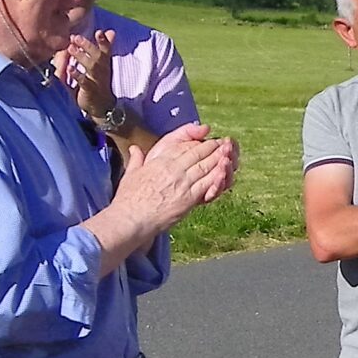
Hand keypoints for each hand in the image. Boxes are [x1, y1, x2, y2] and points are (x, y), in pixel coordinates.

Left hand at [58, 27, 117, 120]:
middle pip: (98, 56)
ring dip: (82, 57)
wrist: (101, 107)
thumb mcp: (102, 65)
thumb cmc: (98, 83)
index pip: (106, 50)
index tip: (99, 32)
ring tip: (70, 49)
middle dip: (88, 46)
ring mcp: (97, 81)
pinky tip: (69, 68)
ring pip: (92, 67)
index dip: (104, 41)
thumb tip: (111, 31)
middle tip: (75, 37)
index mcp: (104, 64)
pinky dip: (77, 74)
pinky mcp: (90, 91)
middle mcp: (102, 71)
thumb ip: (103, 48)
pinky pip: (84, 82)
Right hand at [114, 124, 236, 235]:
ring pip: (206, 166)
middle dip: (213, 147)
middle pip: (198, 153)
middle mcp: (173, 168)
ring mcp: (183, 183)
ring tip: (229, 154)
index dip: (197, 142)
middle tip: (224, 144)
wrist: (131, 218)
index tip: (205, 140)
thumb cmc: (128, 199)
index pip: (184, 146)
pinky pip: (208, 184)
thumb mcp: (131, 173)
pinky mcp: (189, 198)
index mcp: (160, 160)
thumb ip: (136, 159)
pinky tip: (225, 172)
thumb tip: (135, 148)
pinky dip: (218, 177)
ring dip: (219, 159)